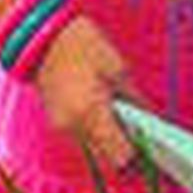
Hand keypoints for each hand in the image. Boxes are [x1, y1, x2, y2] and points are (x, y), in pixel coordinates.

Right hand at [34, 13, 138, 172]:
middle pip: (108, 157)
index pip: (122, 158)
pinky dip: (96, 128)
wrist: (39, 34)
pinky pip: (83, 135)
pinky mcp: (56, 121)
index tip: (153, 149)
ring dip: (111, 138)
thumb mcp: (117, 69)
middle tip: (143, 135)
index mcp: (92, 114)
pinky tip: (104, 108)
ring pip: (95, 147)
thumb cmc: (82, 44)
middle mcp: (75, 128)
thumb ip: (135, 99)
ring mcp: (62, 127)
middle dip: (126, 149)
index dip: (140, 158)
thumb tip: (153, 119)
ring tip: (124, 116)